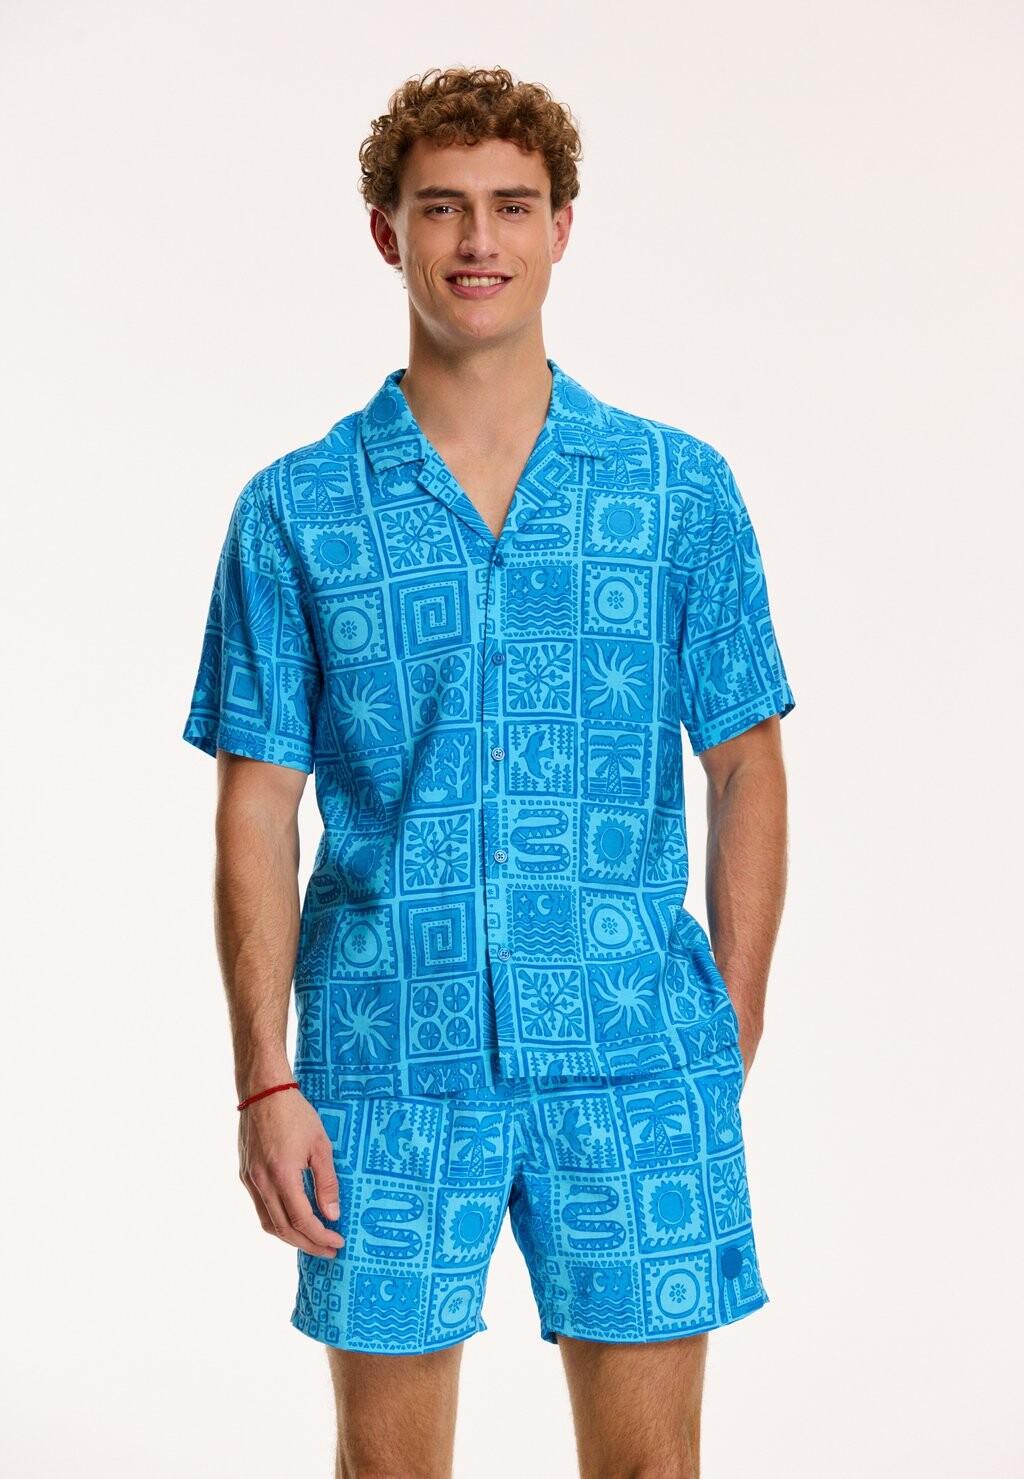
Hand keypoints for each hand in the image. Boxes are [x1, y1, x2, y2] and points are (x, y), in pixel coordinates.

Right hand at [238, 1089, 344, 1257]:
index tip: (338, 1242)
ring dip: (290, 1237)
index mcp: (282, 1176)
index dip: (321, 1236)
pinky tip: (292, 1218)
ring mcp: (250, 1180)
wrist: (263, 1091)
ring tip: (312, 1240)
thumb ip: (326, 1182)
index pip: (303, 1220)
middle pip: (284, 1229)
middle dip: (308, 1244)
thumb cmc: (296, 1113)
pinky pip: (261, 1207)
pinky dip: (277, 1220)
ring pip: (268, 1222)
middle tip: (328, 1250)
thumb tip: (332, 1214)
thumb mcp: (321, 1145)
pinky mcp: (245, 1174)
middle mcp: (262, 1183)